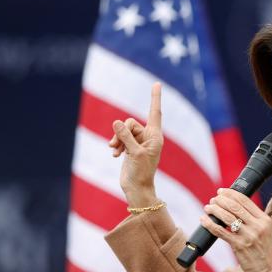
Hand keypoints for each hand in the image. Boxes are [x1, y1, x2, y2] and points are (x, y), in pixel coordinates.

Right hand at [109, 82, 162, 206]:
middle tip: (117, 145)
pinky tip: (114, 154)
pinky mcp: (130, 148)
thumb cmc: (140, 173)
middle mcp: (148, 137)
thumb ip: (125, 136)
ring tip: (114, 150)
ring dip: (117, 139)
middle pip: (130, 123)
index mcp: (155, 136)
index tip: (157, 83)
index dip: (155, 98)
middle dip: (121, 132)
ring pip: (123, 130)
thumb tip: (117, 121)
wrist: (136, 188)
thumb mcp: (133, 153)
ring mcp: (138, 142)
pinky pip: (120, 138)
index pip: (155, 112)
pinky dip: (116, 145)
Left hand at [200, 188, 271, 271]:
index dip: (231, 194)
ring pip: (227, 216)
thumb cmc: (266, 254)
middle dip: (221, 200)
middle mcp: (258, 226)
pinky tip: (204, 220)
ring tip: (208, 207)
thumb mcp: (266, 232)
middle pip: (235, 206)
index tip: (222, 191)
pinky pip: (220, 231)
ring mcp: (248, 236)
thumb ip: (254, 220)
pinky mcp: (239, 246)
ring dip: (214, 210)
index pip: (246, 200)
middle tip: (213, 199)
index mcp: (265, 220)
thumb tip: (236, 210)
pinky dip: (210, 224)